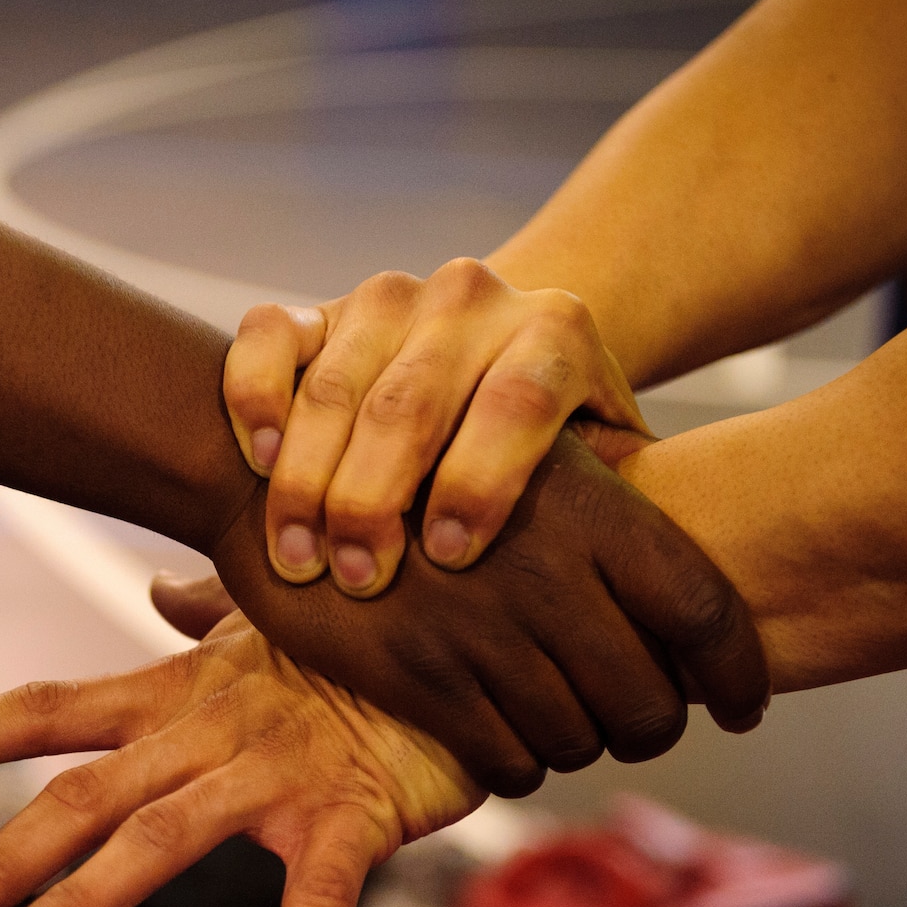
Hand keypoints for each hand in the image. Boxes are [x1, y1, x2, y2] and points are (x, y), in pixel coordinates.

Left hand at [0, 614, 481, 906]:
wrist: (481, 633)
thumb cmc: (366, 635)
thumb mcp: (275, 622)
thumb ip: (205, 616)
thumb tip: (154, 596)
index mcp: (178, 690)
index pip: (50, 708)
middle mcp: (210, 729)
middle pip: (82, 792)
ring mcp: (277, 772)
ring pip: (161, 837)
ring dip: (81, 902)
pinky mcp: (354, 813)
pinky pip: (322, 898)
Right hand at [208, 425, 768, 794]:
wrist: (276, 472)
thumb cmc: (415, 463)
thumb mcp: (519, 460)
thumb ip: (603, 522)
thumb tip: (686, 604)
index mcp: (587, 506)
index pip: (705, 608)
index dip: (740, 672)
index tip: (749, 703)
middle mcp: (544, 570)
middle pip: (651, 699)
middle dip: (655, 727)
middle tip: (643, 724)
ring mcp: (481, 629)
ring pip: (578, 739)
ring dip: (580, 746)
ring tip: (569, 727)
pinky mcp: (420, 677)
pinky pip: (506, 760)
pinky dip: (518, 763)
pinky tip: (508, 740)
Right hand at [223, 259, 643, 596]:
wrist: (486, 368)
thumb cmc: (551, 456)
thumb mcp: (607, 473)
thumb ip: (625, 518)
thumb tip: (649, 608)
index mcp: (557, 333)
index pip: (519, 398)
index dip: (483, 478)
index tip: (450, 556)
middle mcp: (472, 300)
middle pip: (415, 397)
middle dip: (377, 496)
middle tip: (361, 578)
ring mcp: (386, 298)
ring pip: (338, 378)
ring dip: (308, 477)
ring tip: (300, 561)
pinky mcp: (314, 307)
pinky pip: (269, 335)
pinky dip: (257, 397)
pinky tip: (258, 464)